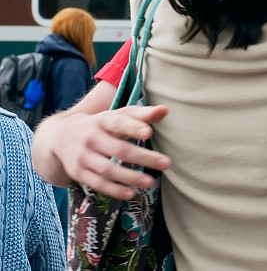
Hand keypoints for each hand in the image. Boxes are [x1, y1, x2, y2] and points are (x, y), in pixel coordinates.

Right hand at [54, 105, 170, 199]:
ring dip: (130, 177)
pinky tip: (131, 194)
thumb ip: (142, 114)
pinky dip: (114, 190)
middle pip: (118, 149)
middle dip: (143, 157)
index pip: (117, 123)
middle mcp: (91, 138)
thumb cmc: (102, 124)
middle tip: (166, 163)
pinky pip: (97, 184)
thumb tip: (165, 110)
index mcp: (102, 120)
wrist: (62, 135)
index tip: (149, 133)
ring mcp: (83, 156)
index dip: (132, 127)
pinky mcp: (78, 173)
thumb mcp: (118, 115)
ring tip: (150, 182)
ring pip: (107, 169)